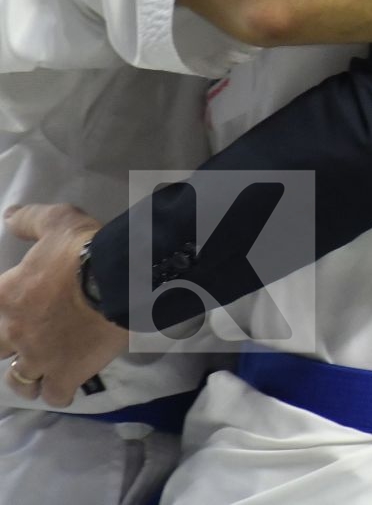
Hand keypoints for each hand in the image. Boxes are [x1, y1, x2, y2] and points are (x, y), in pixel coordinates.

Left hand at [0, 205, 126, 408]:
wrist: (121, 280)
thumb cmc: (84, 249)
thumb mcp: (58, 221)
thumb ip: (30, 220)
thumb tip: (7, 215)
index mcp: (6, 295)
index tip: (8, 317)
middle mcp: (14, 332)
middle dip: (7, 348)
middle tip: (26, 340)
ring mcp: (38, 358)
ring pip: (19, 381)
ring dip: (27, 375)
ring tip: (42, 369)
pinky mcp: (66, 374)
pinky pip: (54, 395)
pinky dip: (58, 391)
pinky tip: (67, 383)